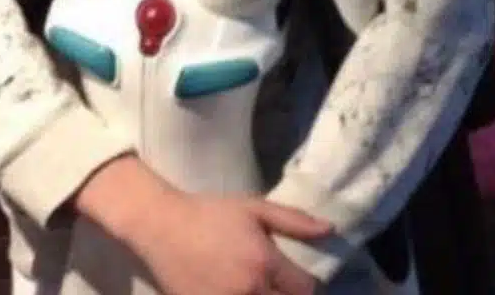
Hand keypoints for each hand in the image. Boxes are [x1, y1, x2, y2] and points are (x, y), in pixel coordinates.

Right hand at [136, 191, 327, 294]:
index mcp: (265, 262)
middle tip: (278, 287)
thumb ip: (293, 221)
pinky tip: (237, 292)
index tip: (297, 281)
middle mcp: (250, 290)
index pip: (305, 290)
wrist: (163, 225)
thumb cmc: (211, 213)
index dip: (305, 286)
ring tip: (260, 290)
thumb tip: (331, 231)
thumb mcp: (253, 208)